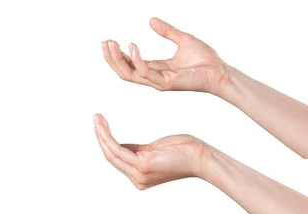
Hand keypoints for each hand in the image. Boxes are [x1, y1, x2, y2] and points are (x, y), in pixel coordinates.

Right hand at [93, 114, 207, 189]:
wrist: (202, 158)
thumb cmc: (185, 151)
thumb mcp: (156, 149)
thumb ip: (138, 150)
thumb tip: (121, 145)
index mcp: (140, 177)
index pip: (118, 160)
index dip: (107, 142)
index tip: (101, 125)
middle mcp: (137, 179)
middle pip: (111, 157)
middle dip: (101, 137)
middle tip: (95, 119)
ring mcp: (138, 175)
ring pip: (112, 154)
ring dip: (102, 135)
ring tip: (97, 119)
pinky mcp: (142, 165)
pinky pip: (119, 150)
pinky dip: (108, 136)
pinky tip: (104, 126)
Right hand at [102, 18, 227, 93]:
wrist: (219, 71)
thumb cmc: (204, 60)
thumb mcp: (182, 39)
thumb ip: (166, 31)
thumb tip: (151, 20)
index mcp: (156, 69)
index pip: (130, 65)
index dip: (117, 55)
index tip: (108, 41)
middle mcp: (154, 78)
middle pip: (125, 72)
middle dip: (112, 59)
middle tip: (104, 43)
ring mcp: (159, 82)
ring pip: (130, 74)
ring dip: (118, 60)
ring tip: (112, 44)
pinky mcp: (166, 83)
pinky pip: (146, 72)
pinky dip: (137, 59)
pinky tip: (132, 46)